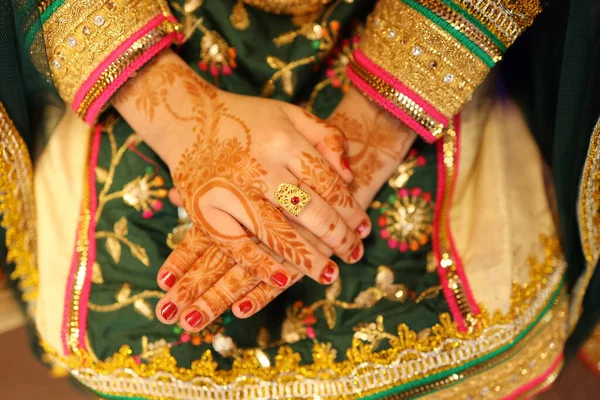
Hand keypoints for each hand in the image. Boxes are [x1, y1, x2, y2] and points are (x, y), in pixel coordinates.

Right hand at [157, 87, 415, 327]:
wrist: (184, 115)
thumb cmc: (245, 117)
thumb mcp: (289, 112)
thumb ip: (324, 136)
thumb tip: (348, 175)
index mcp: (283, 140)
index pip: (326, 182)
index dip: (349, 208)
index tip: (364, 228)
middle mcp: (258, 166)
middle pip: (308, 210)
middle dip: (337, 236)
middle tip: (354, 254)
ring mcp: (229, 189)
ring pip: (276, 232)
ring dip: (307, 258)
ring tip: (329, 274)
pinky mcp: (204, 208)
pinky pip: (236, 245)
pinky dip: (260, 265)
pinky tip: (283, 278)